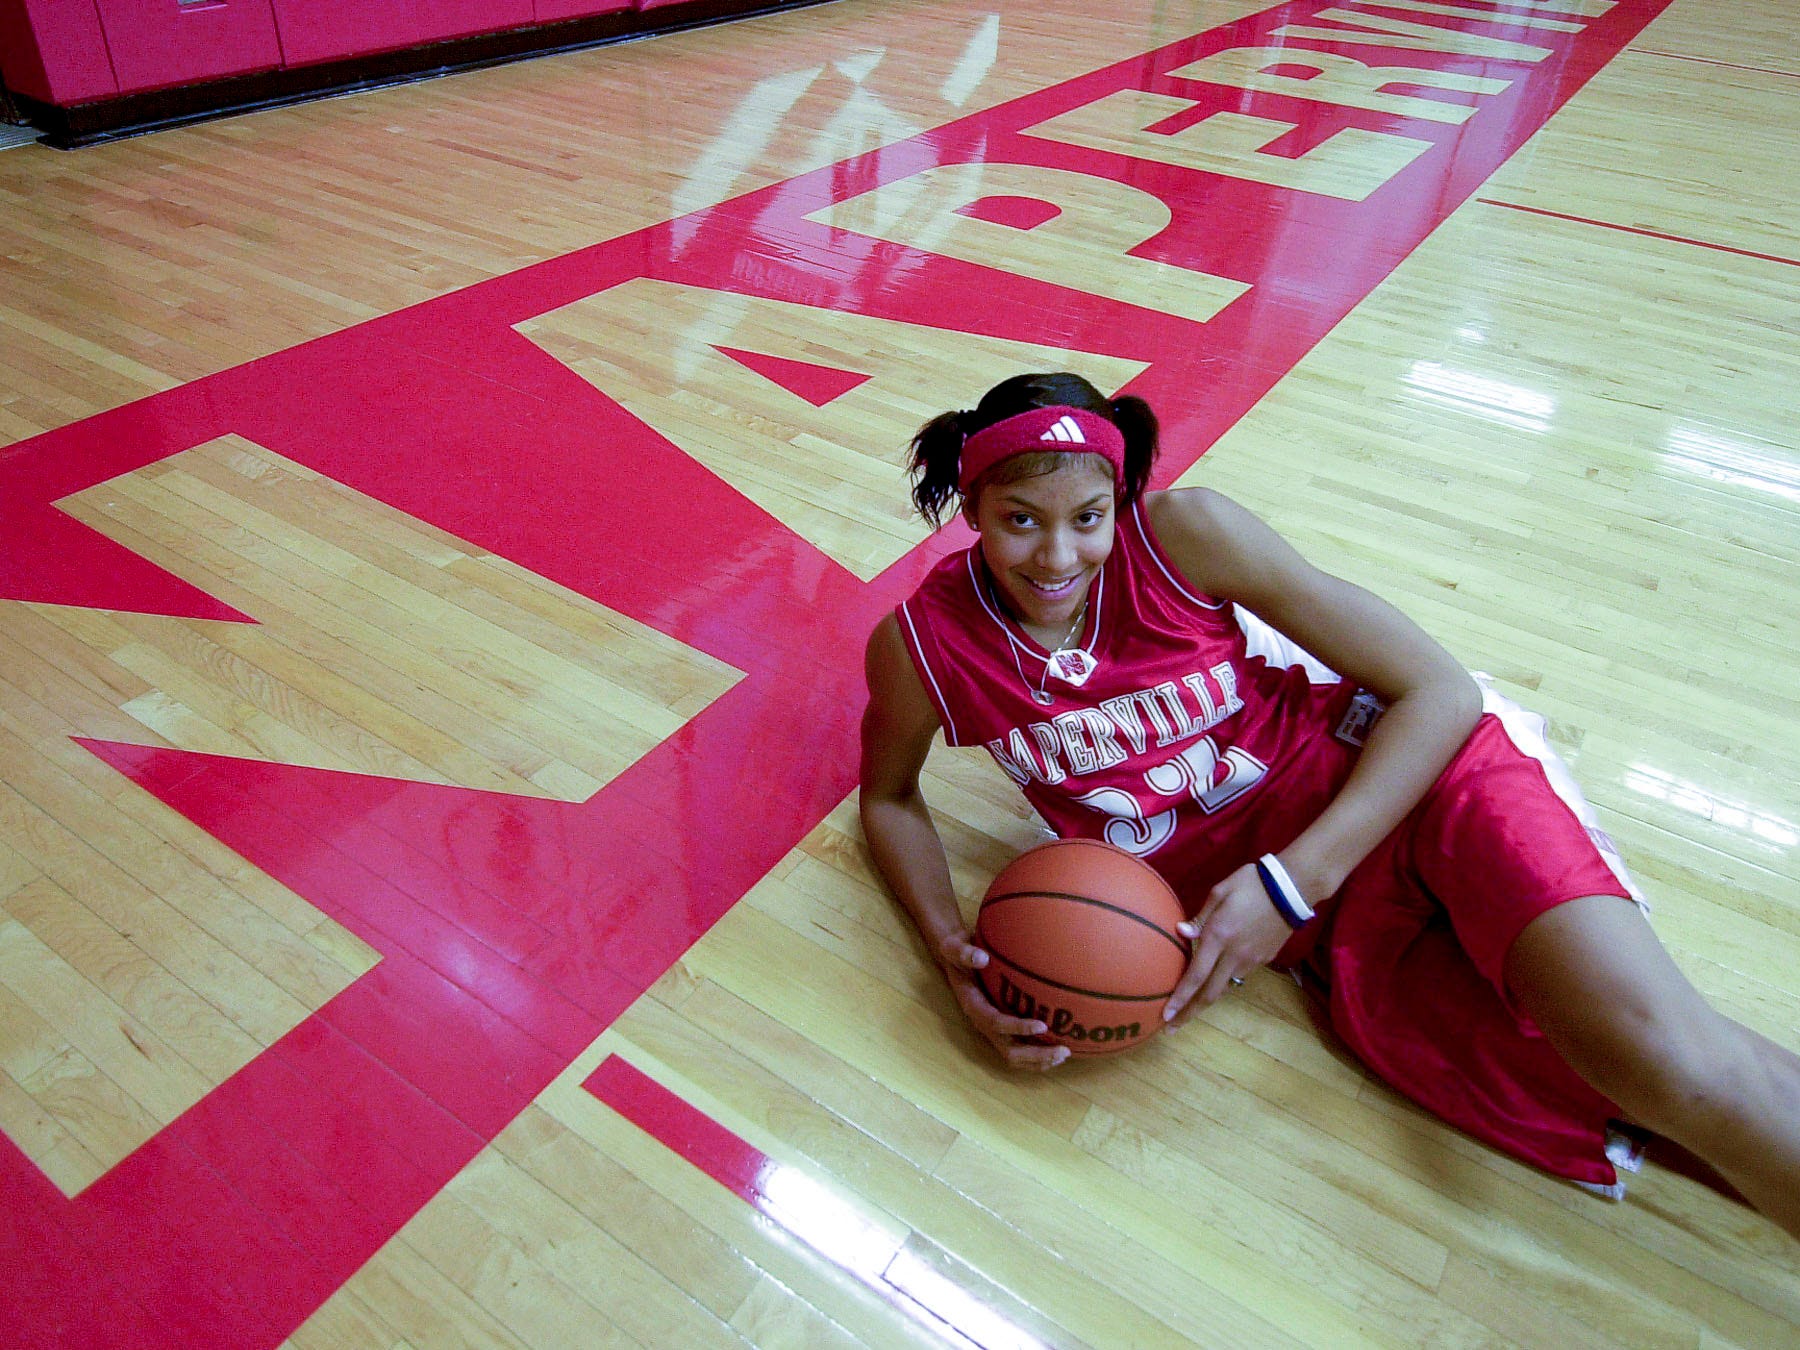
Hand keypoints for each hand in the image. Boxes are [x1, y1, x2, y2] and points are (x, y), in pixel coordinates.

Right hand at [935, 930, 1070, 1070]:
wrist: (953, 958)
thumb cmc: (956, 951)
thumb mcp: (954, 947)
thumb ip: (965, 953)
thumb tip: (982, 958)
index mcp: (973, 1006)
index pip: (995, 1023)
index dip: (1018, 1028)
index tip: (1042, 1026)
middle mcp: (982, 1023)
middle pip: (1009, 1050)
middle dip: (1036, 1055)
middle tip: (1063, 1051)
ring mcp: (992, 1029)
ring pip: (1015, 1056)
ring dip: (1039, 1060)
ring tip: (1064, 1054)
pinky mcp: (1001, 1028)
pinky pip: (1019, 1048)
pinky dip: (1038, 1055)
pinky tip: (1057, 1049)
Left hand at [1162, 862, 1294, 1026]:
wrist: (1294, 887)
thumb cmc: (1252, 883)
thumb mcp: (1220, 892)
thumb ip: (1200, 918)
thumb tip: (1180, 933)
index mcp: (1219, 936)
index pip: (1195, 976)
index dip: (1180, 999)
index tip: (1165, 1016)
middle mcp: (1234, 955)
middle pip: (1209, 994)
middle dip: (1189, 1013)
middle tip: (1172, 1028)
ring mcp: (1252, 960)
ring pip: (1225, 987)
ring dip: (1206, 1000)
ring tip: (1190, 1010)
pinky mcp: (1264, 959)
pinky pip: (1239, 975)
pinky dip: (1223, 982)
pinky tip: (1215, 981)